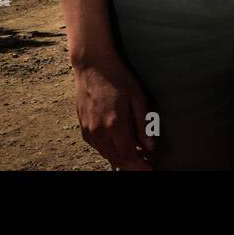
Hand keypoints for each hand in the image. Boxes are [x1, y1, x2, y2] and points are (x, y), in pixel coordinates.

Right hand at [73, 55, 154, 169]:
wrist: (92, 65)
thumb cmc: (117, 77)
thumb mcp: (137, 97)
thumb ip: (144, 124)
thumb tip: (150, 146)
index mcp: (115, 124)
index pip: (129, 157)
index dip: (141, 167)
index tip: (152, 169)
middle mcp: (99, 131)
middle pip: (117, 160)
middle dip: (133, 165)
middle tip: (147, 162)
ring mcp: (88, 130)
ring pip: (106, 155)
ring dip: (121, 159)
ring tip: (136, 154)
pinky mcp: (82, 126)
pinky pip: (97, 146)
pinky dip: (109, 150)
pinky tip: (119, 144)